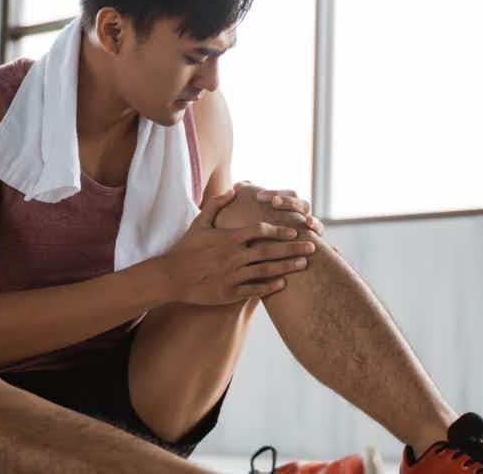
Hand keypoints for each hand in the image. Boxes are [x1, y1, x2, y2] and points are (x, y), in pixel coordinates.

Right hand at [157, 188, 315, 305]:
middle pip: (270, 251)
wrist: (171, 277)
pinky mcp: (229, 292)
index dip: (279, 230)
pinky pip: (254, 290)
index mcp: (229, 238)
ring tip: (304, 264)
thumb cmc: (186, 248)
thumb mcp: (199, 222)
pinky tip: (283, 283)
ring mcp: (233, 275)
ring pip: (266, 271)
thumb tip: (234, 189)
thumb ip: (217, 204)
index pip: (260, 231)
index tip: (294, 231)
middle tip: (312, 246)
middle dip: (293, 248)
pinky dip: (270, 287)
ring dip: (287, 267)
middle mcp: (234, 256)